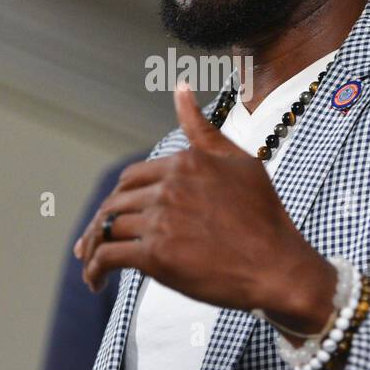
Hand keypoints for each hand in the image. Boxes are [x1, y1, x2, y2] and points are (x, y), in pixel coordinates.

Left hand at [73, 83, 335, 332]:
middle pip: (116, 202)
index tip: (116, 216)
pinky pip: (109, 257)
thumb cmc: (264, 216)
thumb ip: (203, 129)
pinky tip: (94, 282)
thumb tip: (180, 87)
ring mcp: (161, 221)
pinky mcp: (157, 256)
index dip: (119, 198)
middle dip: (101, 223)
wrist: (278, 267)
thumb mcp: (239, 161)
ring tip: (91, 266)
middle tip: (93, 244)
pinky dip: (95, 269)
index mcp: (184, 162)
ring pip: (108, 229)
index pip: (132, 177)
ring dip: (93, 248)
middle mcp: (169, 187)